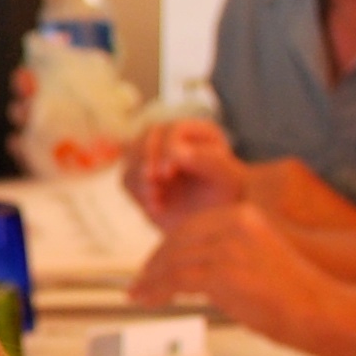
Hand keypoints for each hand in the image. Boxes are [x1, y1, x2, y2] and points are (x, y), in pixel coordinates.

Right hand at [126, 117, 244, 223]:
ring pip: (133, 154)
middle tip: (153, 182)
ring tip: (155, 197)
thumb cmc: (228, 200)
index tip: (168, 173)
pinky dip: (137, 191)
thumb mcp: (227, 180)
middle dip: (146, 158)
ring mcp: (157, 156)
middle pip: (148, 135)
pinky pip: (127, 178)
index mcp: (200, 133)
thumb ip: (209, 161)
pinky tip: (156, 206)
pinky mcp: (143, 177)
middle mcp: (177, 139)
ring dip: (139, 175)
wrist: (216, 225)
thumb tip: (176, 151)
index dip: (166, 147)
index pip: (173, 129)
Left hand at [131, 200, 335, 342]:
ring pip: (173, 260)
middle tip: (141, 280)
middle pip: (178, 240)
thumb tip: (189, 268)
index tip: (155, 263)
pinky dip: (156, 290)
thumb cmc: (293, 295)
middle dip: (155, 262)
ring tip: (140, 293)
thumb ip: (225, 253)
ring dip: (151, 279)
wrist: (319, 311)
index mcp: (244, 214)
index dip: (168, 246)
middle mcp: (235, 224)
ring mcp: (228, 247)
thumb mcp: (256, 257)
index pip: (192, 226)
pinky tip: (149, 299)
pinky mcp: (222, 272)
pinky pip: (176, 279)